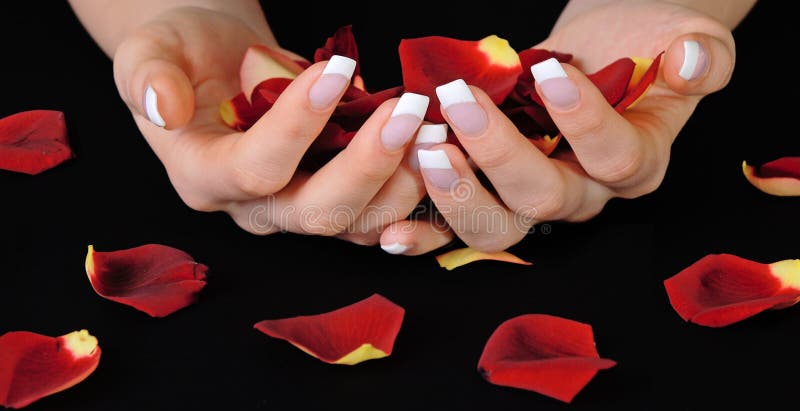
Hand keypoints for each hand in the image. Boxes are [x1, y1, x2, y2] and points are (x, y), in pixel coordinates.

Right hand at [113, 7, 427, 243]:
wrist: (218, 63)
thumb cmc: (182, 54)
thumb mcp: (149, 51)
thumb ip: (147, 76)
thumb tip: (163, 106)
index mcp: (203, 177)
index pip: (254, 168)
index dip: (296, 125)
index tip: (335, 69)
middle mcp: (254, 208)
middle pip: (317, 211)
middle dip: (368, 165)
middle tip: (409, 113)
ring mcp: (297, 210)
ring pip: (358, 223)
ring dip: (405, 183)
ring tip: (437, 131)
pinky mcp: (335, 201)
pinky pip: (380, 215)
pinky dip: (415, 193)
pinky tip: (442, 156)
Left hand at [379, 0, 734, 252]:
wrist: (600, 59)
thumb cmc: (641, 49)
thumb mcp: (684, 41)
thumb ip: (701, 57)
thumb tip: (692, 64)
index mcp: (635, 162)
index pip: (615, 156)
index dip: (584, 119)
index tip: (552, 70)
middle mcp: (582, 194)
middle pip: (545, 199)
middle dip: (500, 155)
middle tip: (460, 106)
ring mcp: (531, 205)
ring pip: (499, 229)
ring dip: (458, 195)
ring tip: (426, 150)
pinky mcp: (490, 201)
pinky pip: (456, 234)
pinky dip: (425, 236)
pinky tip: (392, 232)